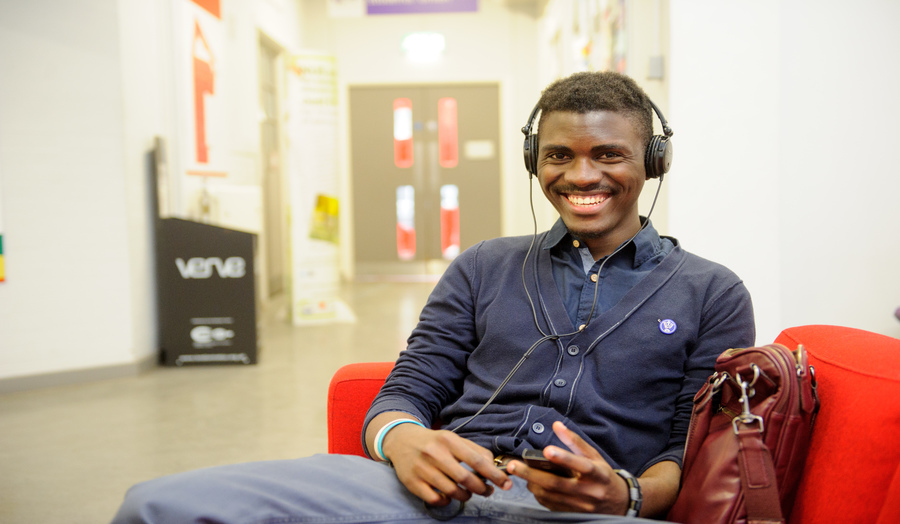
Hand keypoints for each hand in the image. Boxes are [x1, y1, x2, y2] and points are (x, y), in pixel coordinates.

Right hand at [380, 422, 512, 505]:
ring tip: (468, 493)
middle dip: (481, 489)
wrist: (401, 440)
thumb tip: (493, 466)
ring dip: (465, 496)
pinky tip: (448, 496)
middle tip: (487, 491)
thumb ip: (474, 450)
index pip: (477, 460)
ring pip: (452, 491)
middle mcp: (434, 454)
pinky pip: (435, 499)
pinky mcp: (412, 482)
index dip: (494, 474)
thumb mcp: (453, 439)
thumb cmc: (433, 442)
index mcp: (448, 441)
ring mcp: (422, 469)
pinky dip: (446, 501)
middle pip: (465, 479)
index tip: (506, 483)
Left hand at [506, 421, 629, 514]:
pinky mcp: (573, 514)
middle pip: (556, 484)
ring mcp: (581, 506)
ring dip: (532, 483)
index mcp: (597, 474)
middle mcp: (589, 492)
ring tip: (519, 472)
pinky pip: (551, 505)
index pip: (581, 465)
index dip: (564, 458)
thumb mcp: (595, 456)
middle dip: (532, 474)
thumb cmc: (604, 476)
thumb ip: (575, 442)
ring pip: (551, 496)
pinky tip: (531, 484)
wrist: (619, 504)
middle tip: (513, 465)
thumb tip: (557, 425)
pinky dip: (538, 494)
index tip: (547, 450)